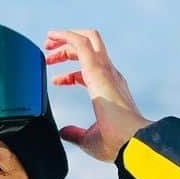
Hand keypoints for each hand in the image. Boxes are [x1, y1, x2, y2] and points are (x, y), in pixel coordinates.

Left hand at [45, 28, 150, 161]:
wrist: (132, 141)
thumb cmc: (117, 143)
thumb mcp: (89, 139)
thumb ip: (75, 134)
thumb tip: (64, 132)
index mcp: (108, 88)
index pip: (89, 72)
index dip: (69, 75)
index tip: (56, 81)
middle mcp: (109, 75)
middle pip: (88, 50)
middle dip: (66, 48)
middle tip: (48, 51)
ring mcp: (105, 70)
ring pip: (86, 40)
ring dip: (65, 37)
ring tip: (48, 40)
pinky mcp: (98, 69)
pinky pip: (81, 43)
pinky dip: (66, 36)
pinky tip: (53, 36)